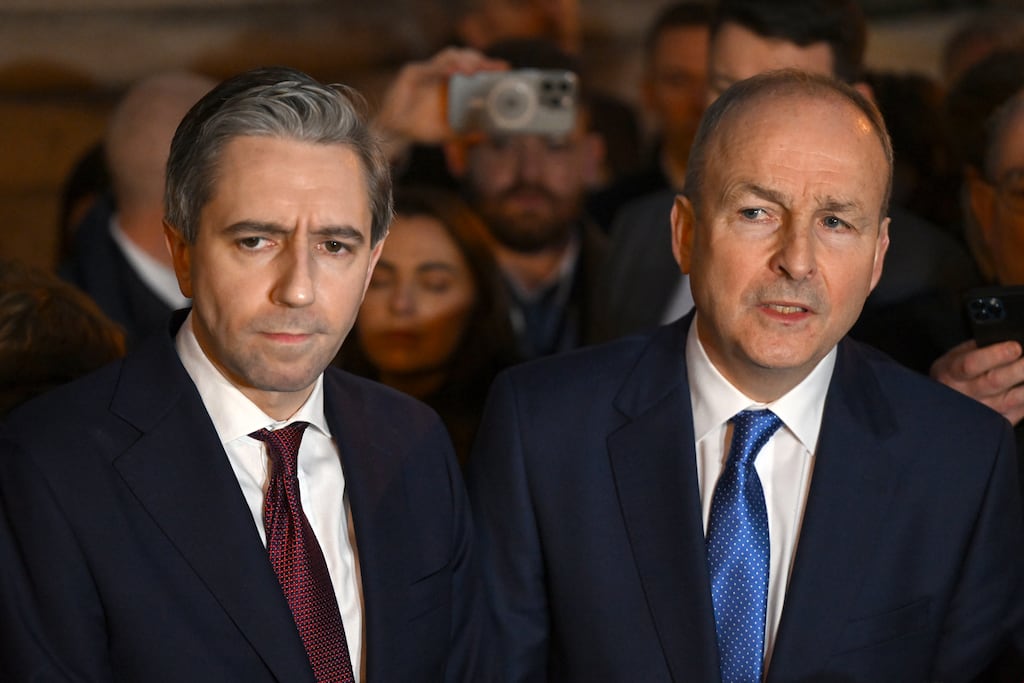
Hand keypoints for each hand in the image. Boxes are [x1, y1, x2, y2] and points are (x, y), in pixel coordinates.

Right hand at [373, 47, 506, 160]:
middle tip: (493, 67)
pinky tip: (454, 72)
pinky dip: (442, 68)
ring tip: (474, 70)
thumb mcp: (447, 132)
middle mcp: (439, 73)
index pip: (471, 67)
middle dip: (479, 59)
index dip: (487, 65)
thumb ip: (464, 132)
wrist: (394, 133)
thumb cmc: (420, 129)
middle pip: (462, 56)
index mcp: (449, 83)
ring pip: (448, 56)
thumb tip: (485, 135)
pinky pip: (429, 67)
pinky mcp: (411, 73)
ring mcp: (425, 70)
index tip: (504, 68)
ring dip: (463, 60)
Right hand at [930, 339, 1023, 424]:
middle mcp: (967, 393)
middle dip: (1019, 369)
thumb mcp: (955, 356)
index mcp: (953, 372)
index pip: (972, 364)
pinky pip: (1021, 411)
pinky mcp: (999, 421)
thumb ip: (979, 348)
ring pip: (1013, 400)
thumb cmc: (955, 375)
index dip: (995, 355)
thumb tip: (1010, 340)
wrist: (946, 403)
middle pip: (996, 381)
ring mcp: (983, 410)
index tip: (1015, 347)